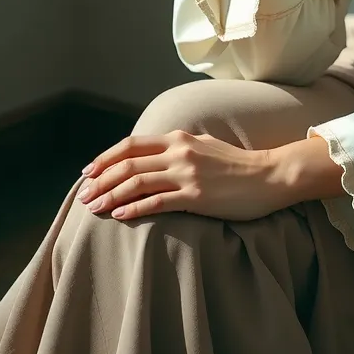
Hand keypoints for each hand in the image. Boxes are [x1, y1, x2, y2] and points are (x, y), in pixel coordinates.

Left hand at [77, 129, 288, 222]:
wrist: (269, 176)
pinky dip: (133, 208)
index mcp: (179, 138)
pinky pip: (156, 201)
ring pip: (137, 181)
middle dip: (100, 180)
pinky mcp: (196, 195)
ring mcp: (187, 173)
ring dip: (110, 195)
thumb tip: (154, 156)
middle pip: (128, 163)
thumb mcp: (204, 146)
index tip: (88, 172)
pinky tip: (119, 216)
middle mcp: (179, 151)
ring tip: (94, 209)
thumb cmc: (237, 165)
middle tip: (83, 197)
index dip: (105, 158)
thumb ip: (179, 148)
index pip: (131, 144)